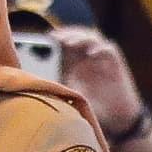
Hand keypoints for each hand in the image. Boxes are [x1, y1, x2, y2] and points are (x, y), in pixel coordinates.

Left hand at [55, 25, 143, 140]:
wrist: (117, 117)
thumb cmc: (91, 106)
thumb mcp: (70, 95)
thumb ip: (56, 86)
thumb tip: (34, 84)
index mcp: (74, 61)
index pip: (66, 41)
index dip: (59, 36)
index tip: (48, 36)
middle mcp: (88, 57)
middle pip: (78, 35)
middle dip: (68, 33)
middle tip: (58, 38)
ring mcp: (102, 59)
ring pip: (93, 38)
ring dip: (81, 37)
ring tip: (70, 43)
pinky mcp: (116, 64)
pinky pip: (109, 49)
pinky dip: (100, 48)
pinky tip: (91, 53)